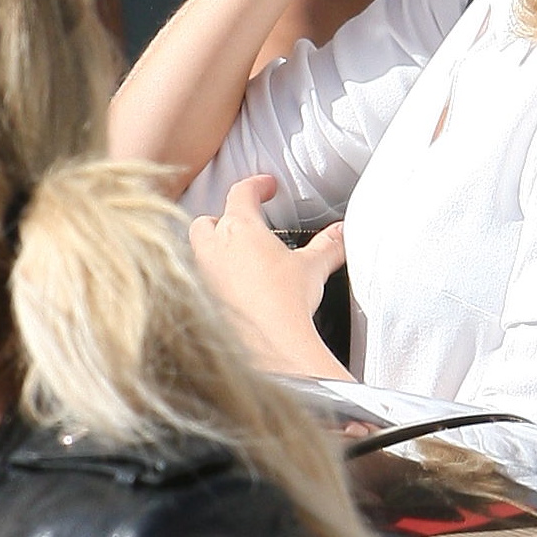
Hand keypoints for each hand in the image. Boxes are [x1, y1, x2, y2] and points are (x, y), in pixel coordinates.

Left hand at [189, 174, 351, 378]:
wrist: (266, 350)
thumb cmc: (283, 306)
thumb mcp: (312, 268)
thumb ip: (328, 245)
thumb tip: (341, 233)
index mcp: (240, 229)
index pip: (242, 192)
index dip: (256, 185)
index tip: (266, 186)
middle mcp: (212, 249)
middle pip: (207, 221)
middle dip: (223, 220)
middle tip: (245, 227)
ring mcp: (200, 277)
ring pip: (197, 253)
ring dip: (214, 253)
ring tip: (237, 262)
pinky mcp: (196, 304)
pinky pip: (197, 285)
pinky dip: (211, 284)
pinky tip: (230, 295)